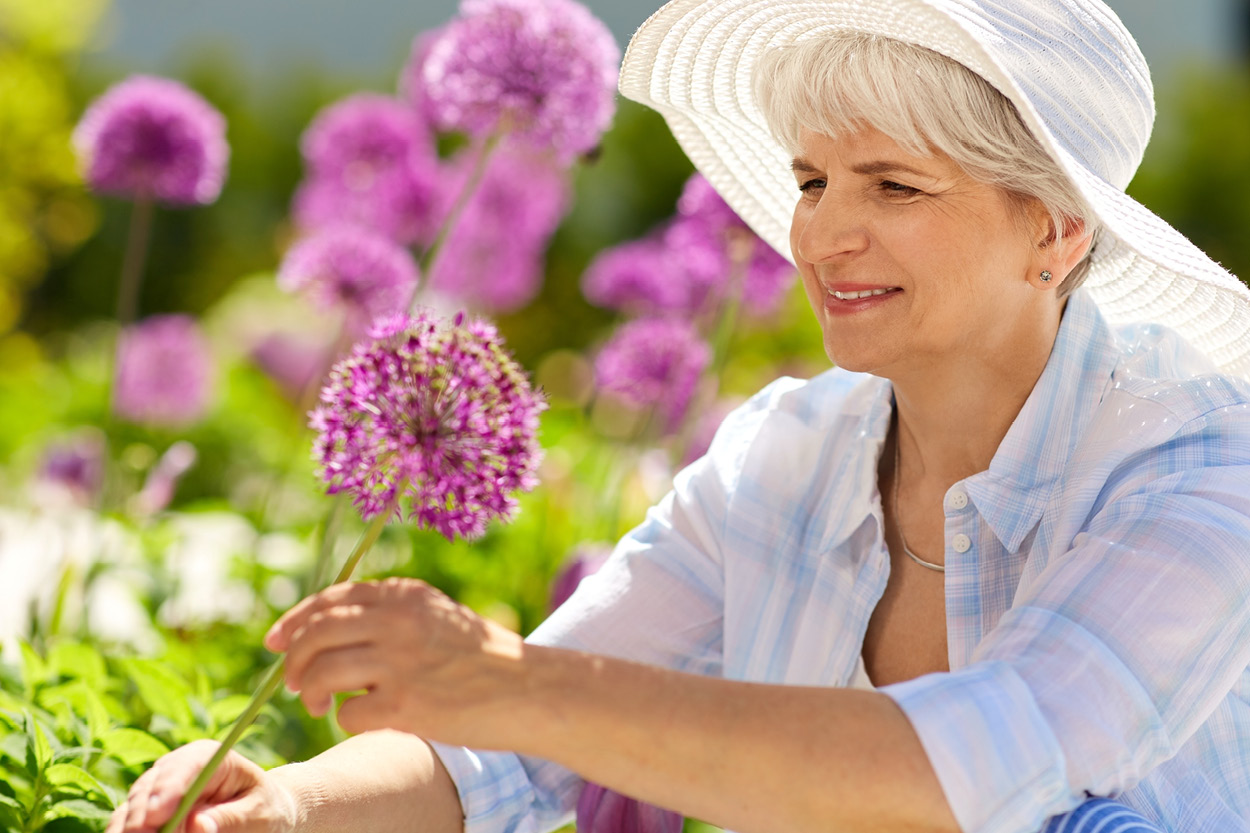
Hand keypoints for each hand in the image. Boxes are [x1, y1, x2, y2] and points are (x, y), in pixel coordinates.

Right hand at [106, 740, 296, 832]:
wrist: (259, 813)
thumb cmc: (263, 808)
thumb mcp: (259, 814)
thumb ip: (231, 818)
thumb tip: (197, 825)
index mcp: (211, 757)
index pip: (187, 764)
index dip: (168, 788)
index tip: (156, 815)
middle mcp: (179, 769)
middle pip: (152, 786)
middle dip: (142, 815)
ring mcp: (159, 789)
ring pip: (132, 806)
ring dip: (131, 827)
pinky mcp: (148, 812)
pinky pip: (126, 823)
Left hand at [265, 577, 526, 746]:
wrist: (530, 688)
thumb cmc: (483, 657)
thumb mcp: (438, 615)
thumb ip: (391, 614)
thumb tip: (325, 630)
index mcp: (405, 595)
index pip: (330, 600)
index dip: (294, 620)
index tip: (275, 641)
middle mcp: (398, 621)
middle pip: (316, 633)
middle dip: (292, 660)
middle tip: (292, 681)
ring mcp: (400, 661)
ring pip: (320, 672)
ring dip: (309, 690)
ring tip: (318, 703)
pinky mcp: (405, 703)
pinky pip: (348, 713)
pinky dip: (345, 719)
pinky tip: (367, 718)